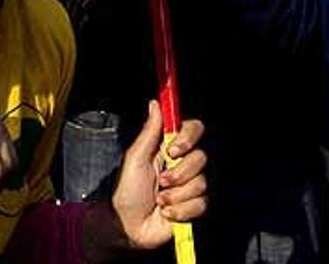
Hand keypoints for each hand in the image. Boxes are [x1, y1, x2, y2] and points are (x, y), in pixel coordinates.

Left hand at [111, 101, 208, 249]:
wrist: (127, 227)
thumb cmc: (127, 192)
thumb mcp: (135, 159)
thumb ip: (149, 131)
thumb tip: (155, 103)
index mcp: (170, 148)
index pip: (194, 130)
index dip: (188, 139)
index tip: (173, 150)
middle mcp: (183, 164)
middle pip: (201, 158)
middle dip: (179, 174)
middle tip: (161, 182)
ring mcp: (190, 186)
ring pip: (201, 183)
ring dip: (176, 195)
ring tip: (160, 201)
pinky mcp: (194, 206)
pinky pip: (201, 204)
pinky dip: (180, 211)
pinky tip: (167, 214)